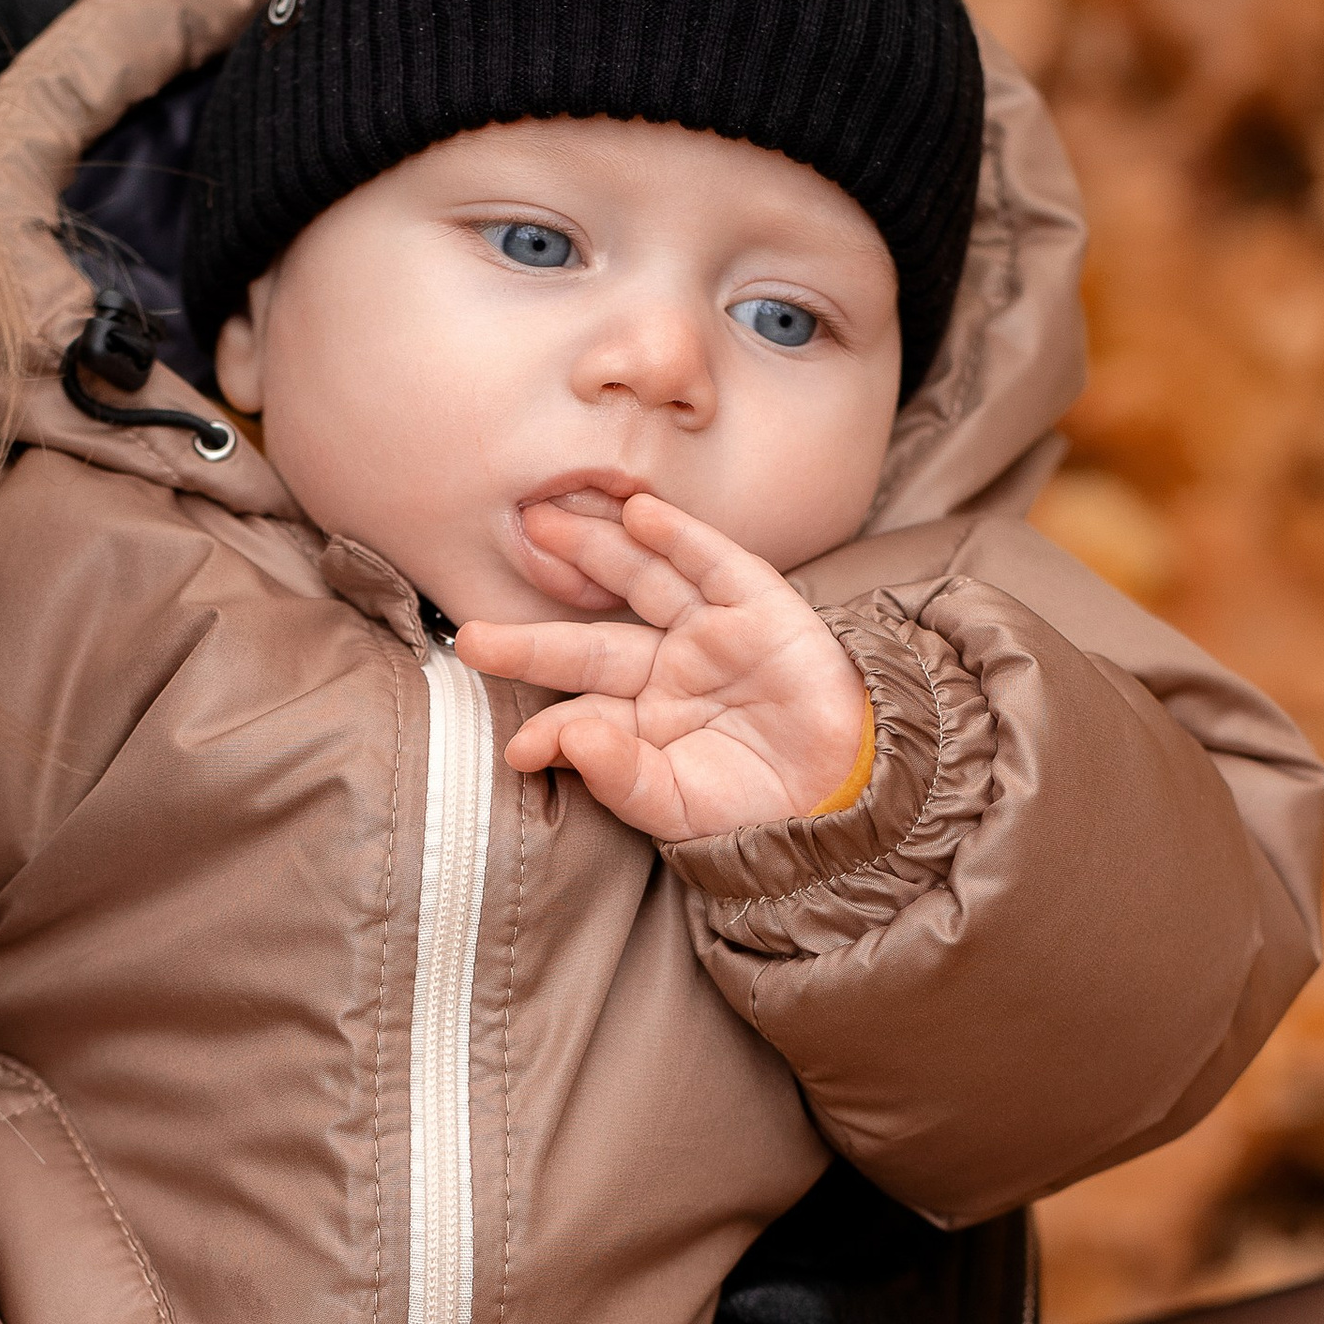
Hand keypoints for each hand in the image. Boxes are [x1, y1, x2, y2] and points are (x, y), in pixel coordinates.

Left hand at [458, 494, 871, 839]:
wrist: (847, 797)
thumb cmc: (758, 808)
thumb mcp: (677, 805)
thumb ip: (619, 776)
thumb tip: (564, 741)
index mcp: (641, 719)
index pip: (580, 707)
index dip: (547, 722)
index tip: (518, 747)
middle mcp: (666, 668)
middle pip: (588, 637)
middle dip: (533, 627)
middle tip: (475, 623)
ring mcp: (712, 634)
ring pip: (641, 583)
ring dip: (593, 550)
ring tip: (542, 523)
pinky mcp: (760, 607)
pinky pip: (714, 563)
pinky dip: (679, 536)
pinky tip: (638, 514)